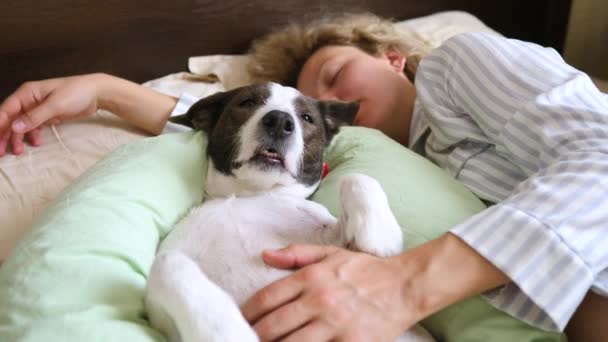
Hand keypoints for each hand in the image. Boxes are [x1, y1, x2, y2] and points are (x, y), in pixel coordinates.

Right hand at [0, 74, 101, 155]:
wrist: (97, 93)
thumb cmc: (76, 93)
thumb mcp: (55, 105)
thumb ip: (35, 116)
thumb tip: (14, 126)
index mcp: (27, 93)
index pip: (6, 109)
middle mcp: (29, 100)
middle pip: (11, 119)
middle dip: (5, 135)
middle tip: (1, 152)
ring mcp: (38, 108)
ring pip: (22, 125)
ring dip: (18, 138)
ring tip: (19, 152)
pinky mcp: (48, 116)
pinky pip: (35, 127)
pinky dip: (33, 135)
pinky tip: (36, 143)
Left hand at [241, 244, 415, 341]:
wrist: (405, 286)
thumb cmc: (366, 270)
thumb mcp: (331, 254)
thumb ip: (297, 254)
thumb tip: (265, 255)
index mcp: (311, 278)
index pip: (267, 298)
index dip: (248, 313)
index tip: (239, 320)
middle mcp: (319, 301)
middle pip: (273, 326)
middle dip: (254, 336)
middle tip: (244, 339)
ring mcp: (334, 325)